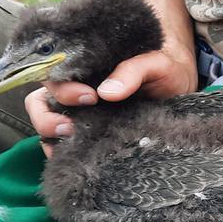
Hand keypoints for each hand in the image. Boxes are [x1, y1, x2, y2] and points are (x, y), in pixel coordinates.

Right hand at [26, 44, 196, 157]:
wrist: (182, 90)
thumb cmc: (167, 69)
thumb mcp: (158, 64)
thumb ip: (134, 70)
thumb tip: (107, 92)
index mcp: (87, 66)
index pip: (54, 72)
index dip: (63, 87)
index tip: (89, 96)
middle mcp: (77, 88)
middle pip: (40, 100)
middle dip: (47, 116)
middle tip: (72, 126)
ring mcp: (81, 112)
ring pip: (45, 121)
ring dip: (48, 134)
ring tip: (70, 141)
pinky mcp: (90, 133)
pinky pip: (62, 143)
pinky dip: (60, 151)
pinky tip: (74, 157)